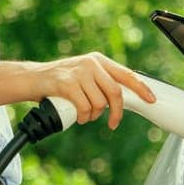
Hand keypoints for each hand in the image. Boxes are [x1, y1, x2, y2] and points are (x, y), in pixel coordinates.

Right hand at [36, 52, 156, 128]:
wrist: (32, 79)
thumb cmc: (60, 83)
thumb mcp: (84, 77)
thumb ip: (101, 84)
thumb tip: (123, 101)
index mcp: (99, 61)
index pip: (127, 74)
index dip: (141, 88)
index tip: (151, 99)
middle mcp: (91, 63)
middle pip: (115, 92)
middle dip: (116, 113)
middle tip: (113, 123)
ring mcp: (79, 72)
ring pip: (99, 103)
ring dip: (93, 116)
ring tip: (83, 115)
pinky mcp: (67, 83)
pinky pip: (84, 108)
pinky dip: (82, 117)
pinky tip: (77, 116)